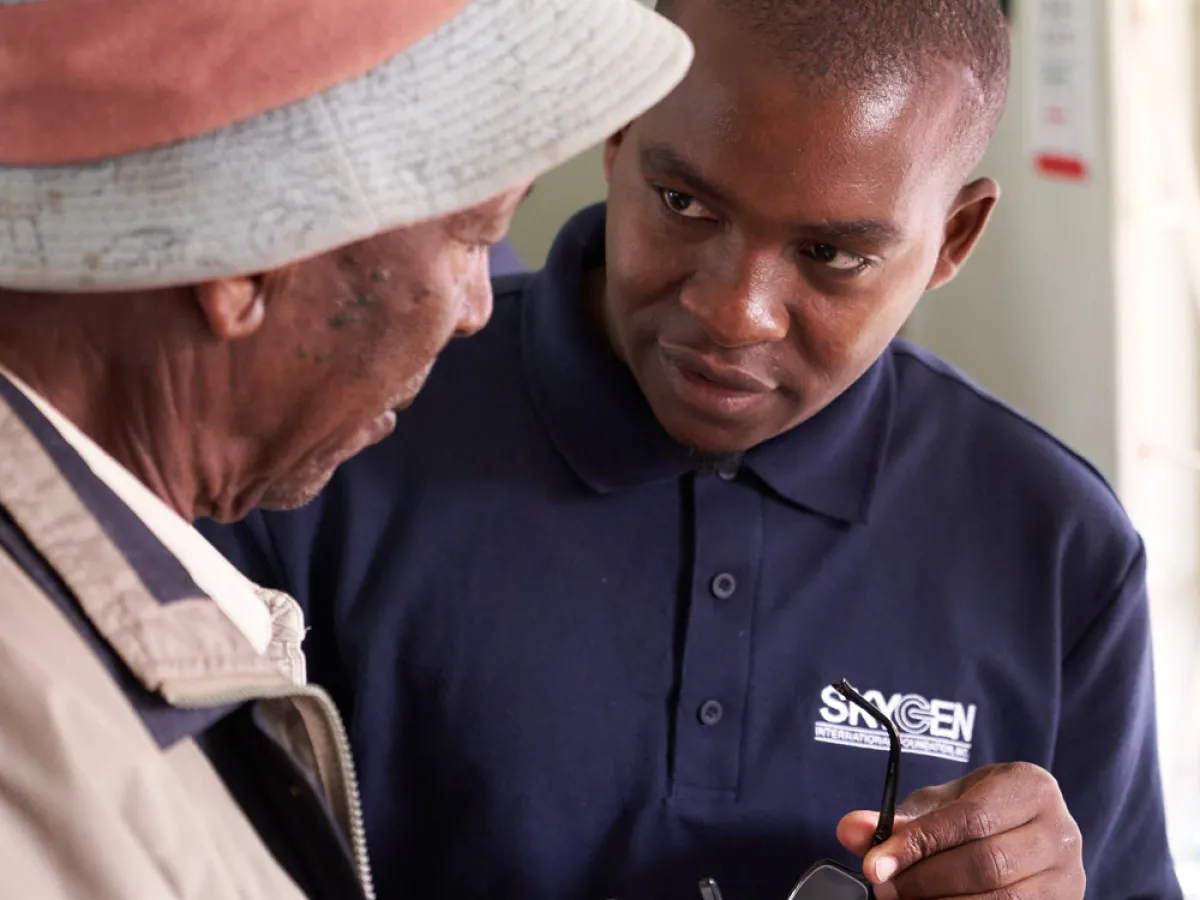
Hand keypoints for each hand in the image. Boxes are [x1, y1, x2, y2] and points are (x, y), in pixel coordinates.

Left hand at [836, 762, 1083, 898]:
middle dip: (925, 881)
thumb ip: (896, 818)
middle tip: (884, 889)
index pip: (969, 819)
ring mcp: (1070, 877)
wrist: (1022, 833)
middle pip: (986, 865)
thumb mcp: (939, 806)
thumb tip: (851, 829)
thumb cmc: (976, 815)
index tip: (873, 865)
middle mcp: (1061, 831)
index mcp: (1031, 787)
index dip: (918, 845)